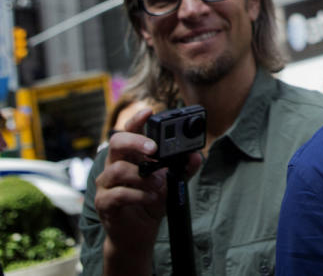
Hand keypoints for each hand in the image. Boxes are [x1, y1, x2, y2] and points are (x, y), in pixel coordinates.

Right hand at [94, 108, 201, 273]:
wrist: (139, 233)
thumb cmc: (152, 201)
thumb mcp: (172, 183)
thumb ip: (184, 168)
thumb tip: (195, 155)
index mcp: (130, 155)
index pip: (129, 131)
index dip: (136, 120)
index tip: (149, 111)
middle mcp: (115, 165)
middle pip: (116, 143)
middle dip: (135, 142)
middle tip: (154, 148)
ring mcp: (106, 184)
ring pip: (117, 170)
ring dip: (141, 175)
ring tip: (160, 183)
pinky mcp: (104, 203)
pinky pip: (117, 194)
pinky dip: (137, 194)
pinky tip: (150, 197)